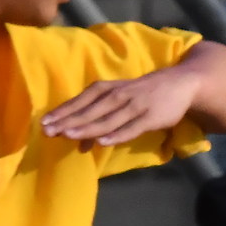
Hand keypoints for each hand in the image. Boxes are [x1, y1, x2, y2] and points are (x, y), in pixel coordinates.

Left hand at [41, 67, 201, 148]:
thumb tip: (77, 143)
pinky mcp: (152, 117)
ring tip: (69, 136)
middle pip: (91, 110)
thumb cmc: (144, 92)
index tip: (44, 123)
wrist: (181, 83)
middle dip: (70, 121)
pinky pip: (132, 127)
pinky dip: (117, 134)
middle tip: (49, 132)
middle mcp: (120, 95)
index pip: (82, 100)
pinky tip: (103, 142)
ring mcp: (136, 105)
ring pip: (108, 118)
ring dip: (88, 127)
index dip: (64, 111)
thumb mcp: (120, 99)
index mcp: (110, 88)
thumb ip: (99, 118)